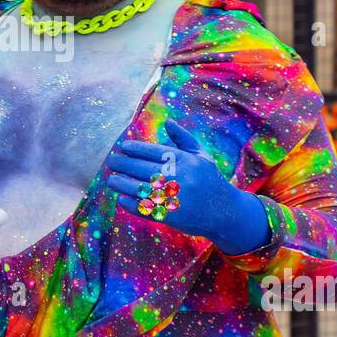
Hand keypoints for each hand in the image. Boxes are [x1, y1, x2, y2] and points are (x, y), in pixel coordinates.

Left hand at [106, 118, 270, 255]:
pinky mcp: (171, 216)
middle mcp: (179, 178)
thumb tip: (167, 121)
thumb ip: (183, 138)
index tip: (123, 147)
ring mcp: (174, 198)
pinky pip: (145, 209)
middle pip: (143, 169)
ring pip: (140, 189)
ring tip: (111, 179)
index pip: (154, 151)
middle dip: (123, 164)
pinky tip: (122, 198)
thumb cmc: (209, 180)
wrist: (225, 211)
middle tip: (111, 161)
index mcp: (185, 161)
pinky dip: (131, 204)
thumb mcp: (200, 156)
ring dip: (122, 184)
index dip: (135, 148)